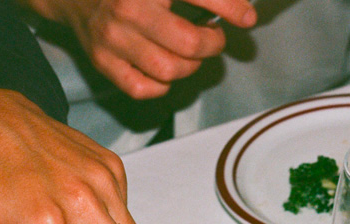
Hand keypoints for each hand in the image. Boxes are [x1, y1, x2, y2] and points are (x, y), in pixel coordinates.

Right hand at [25, 0, 255, 97]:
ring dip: (189, 66)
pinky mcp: (103, 61)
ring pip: (170, 70)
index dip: (231, 8)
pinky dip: (161, 85)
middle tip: (213, 38)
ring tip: (190, 53)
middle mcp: (128, 8)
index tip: (247, 18)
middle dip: (211, 44)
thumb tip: (240, 9)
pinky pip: (144, 89)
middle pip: (188, 44)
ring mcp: (113, 38)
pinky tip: (165, 70)